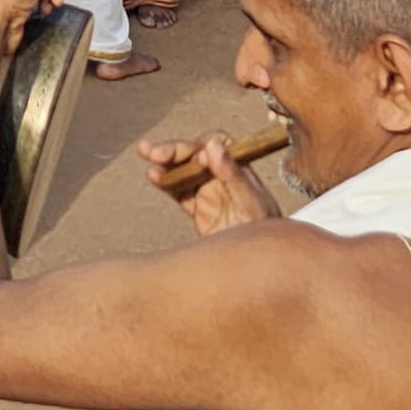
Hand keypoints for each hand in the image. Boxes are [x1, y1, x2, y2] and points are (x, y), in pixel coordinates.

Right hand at [139, 133, 280, 232]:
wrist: (263, 265)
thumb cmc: (265, 231)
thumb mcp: (252, 203)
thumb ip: (233, 175)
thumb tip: (213, 146)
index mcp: (240, 168)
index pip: (218, 144)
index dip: (201, 146)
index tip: (194, 157)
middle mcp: (222, 176)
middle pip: (194, 155)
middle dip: (174, 150)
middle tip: (154, 152)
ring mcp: (209, 192)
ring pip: (183, 170)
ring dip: (164, 161)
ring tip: (145, 153)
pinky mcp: (199, 209)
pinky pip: (178, 192)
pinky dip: (165, 183)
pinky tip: (153, 176)